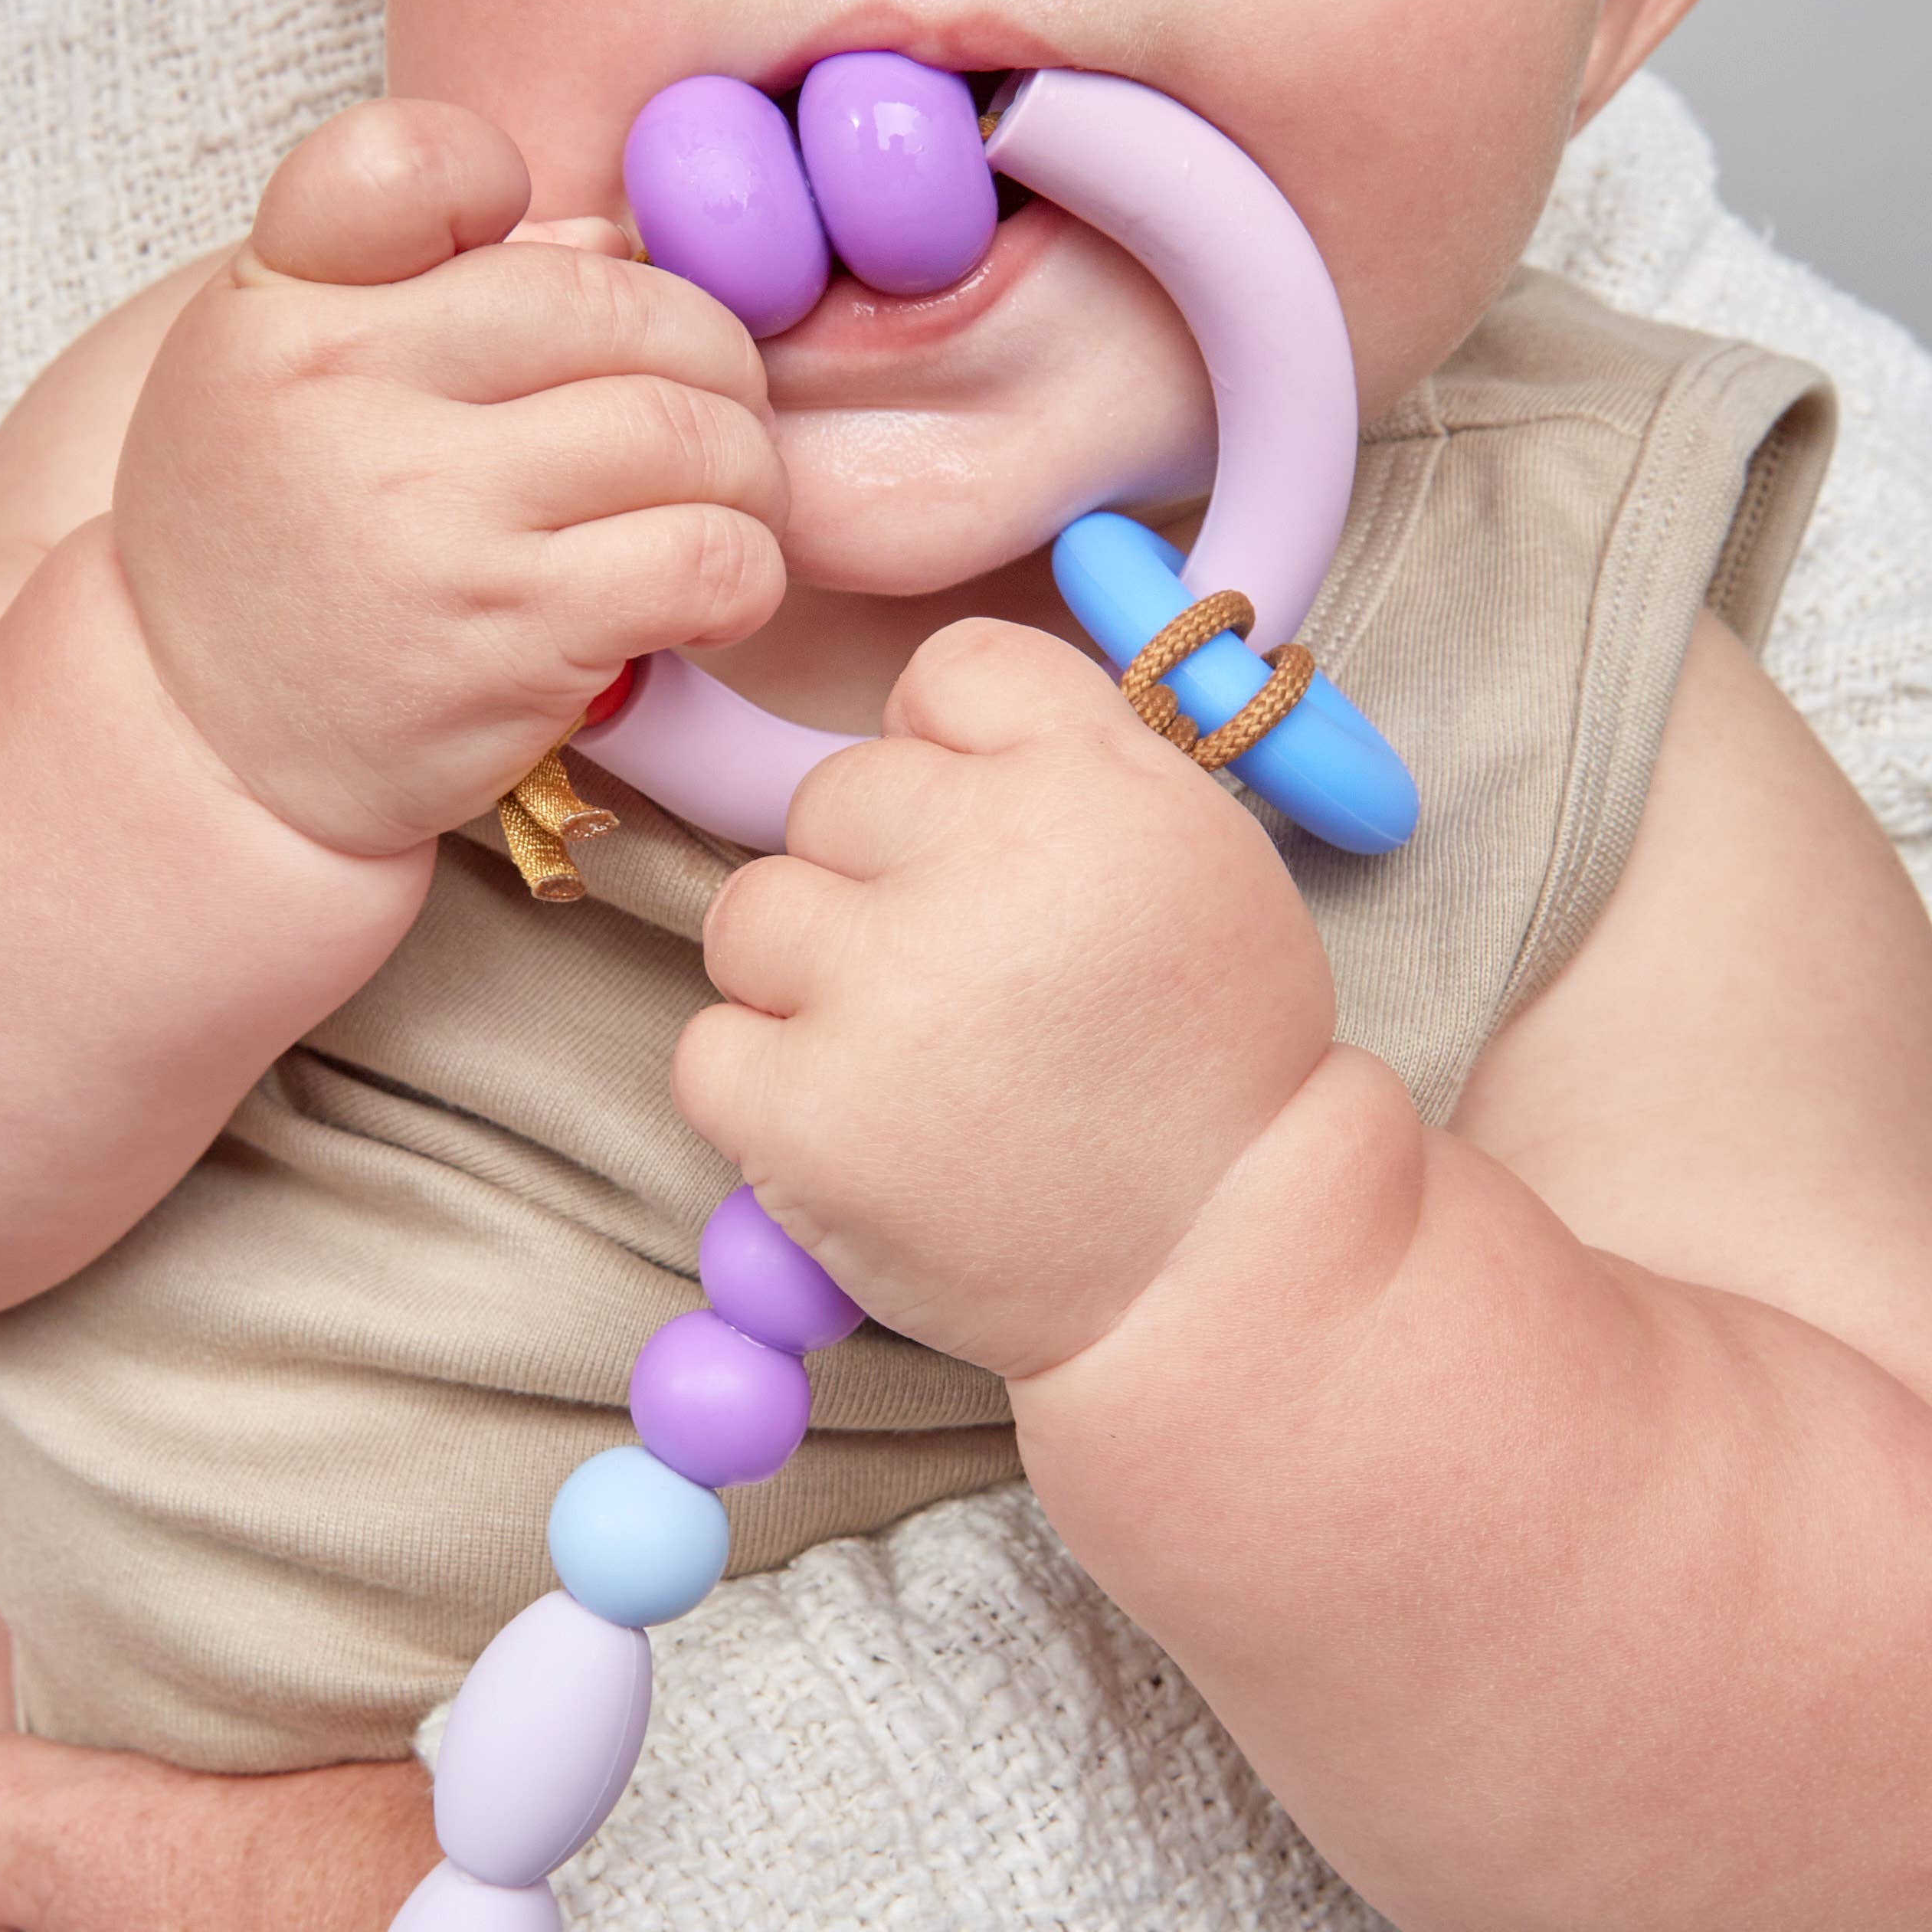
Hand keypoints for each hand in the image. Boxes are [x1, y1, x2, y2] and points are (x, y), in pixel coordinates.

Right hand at [114, 101, 789, 856]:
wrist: (205, 740)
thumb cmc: (279, 532)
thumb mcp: (288, 367)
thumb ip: (427, 273)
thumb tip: (615, 242)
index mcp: (283, 301)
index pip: (407, 159)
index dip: (498, 182)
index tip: (532, 268)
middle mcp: (344, 391)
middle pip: (620, 307)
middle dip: (708, 357)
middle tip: (707, 411)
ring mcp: (432, 516)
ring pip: (689, 433)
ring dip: (744, 471)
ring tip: (720, 506)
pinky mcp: (510, 637)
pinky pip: (707, 558)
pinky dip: (745, 571)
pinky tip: (706, 594)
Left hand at [675, 618, 1336, 1377]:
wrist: (1222, 1259)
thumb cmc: (1207, 1058)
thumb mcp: (1194, 849)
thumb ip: (1066, 749)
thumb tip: (912, 711)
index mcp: (1089, 782)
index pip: (948, 672)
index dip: (952, 756)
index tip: (985, 841)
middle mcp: (983, 865)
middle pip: (833, 795)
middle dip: (877, 879)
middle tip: (964, 983)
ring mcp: (883, 990)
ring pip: (751, 911)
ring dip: (805, 978)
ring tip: (907, 1056)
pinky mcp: (806, 1114)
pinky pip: (709, 1046)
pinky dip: (764, 1091)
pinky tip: (860, 1126)